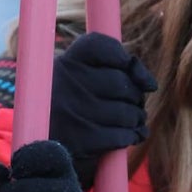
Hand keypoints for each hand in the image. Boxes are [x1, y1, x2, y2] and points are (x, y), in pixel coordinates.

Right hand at [50, 32, 157, 187]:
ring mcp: (72, 112)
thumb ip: (115, 67)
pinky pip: (122, 135)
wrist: (41, 146)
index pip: (100, 46)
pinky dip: (130, 137)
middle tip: (127, 103)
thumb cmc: (70, 106)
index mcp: (62, 64)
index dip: (120, 57)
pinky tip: (125, 137)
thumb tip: (150, 84)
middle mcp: (63, 83)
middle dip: (133, 96)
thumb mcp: (77, 78)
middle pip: (121, 82)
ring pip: (127, 112)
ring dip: (135, 119)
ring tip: (126, 122)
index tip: (124, 68)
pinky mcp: (80, 140)